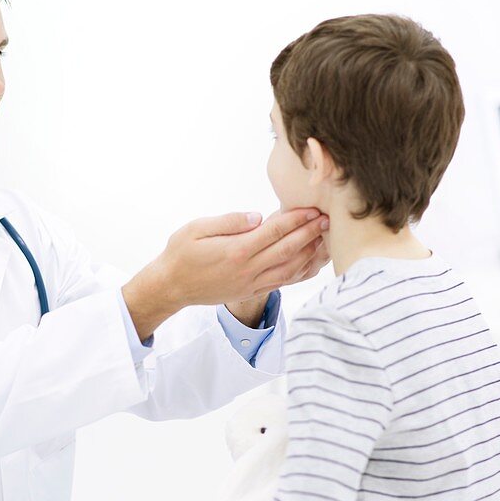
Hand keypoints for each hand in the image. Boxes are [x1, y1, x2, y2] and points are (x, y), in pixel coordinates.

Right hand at [123, 208, 328, 339]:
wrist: (171, 287)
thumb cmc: (180, 253)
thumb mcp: (196, 229)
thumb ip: (228, 222)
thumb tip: (257, 216)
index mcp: (235, 251)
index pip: (274, 233)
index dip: (296, 220)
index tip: (312, 208)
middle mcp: (247, 270)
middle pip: (288, 250)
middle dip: (310, 234)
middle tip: (328, 220)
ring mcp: (251, 283)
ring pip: (290, 270)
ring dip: (311, 254)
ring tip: (326, 239)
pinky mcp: (251, 291)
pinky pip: (283, 283)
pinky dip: (300, 273)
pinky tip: (312, 262)